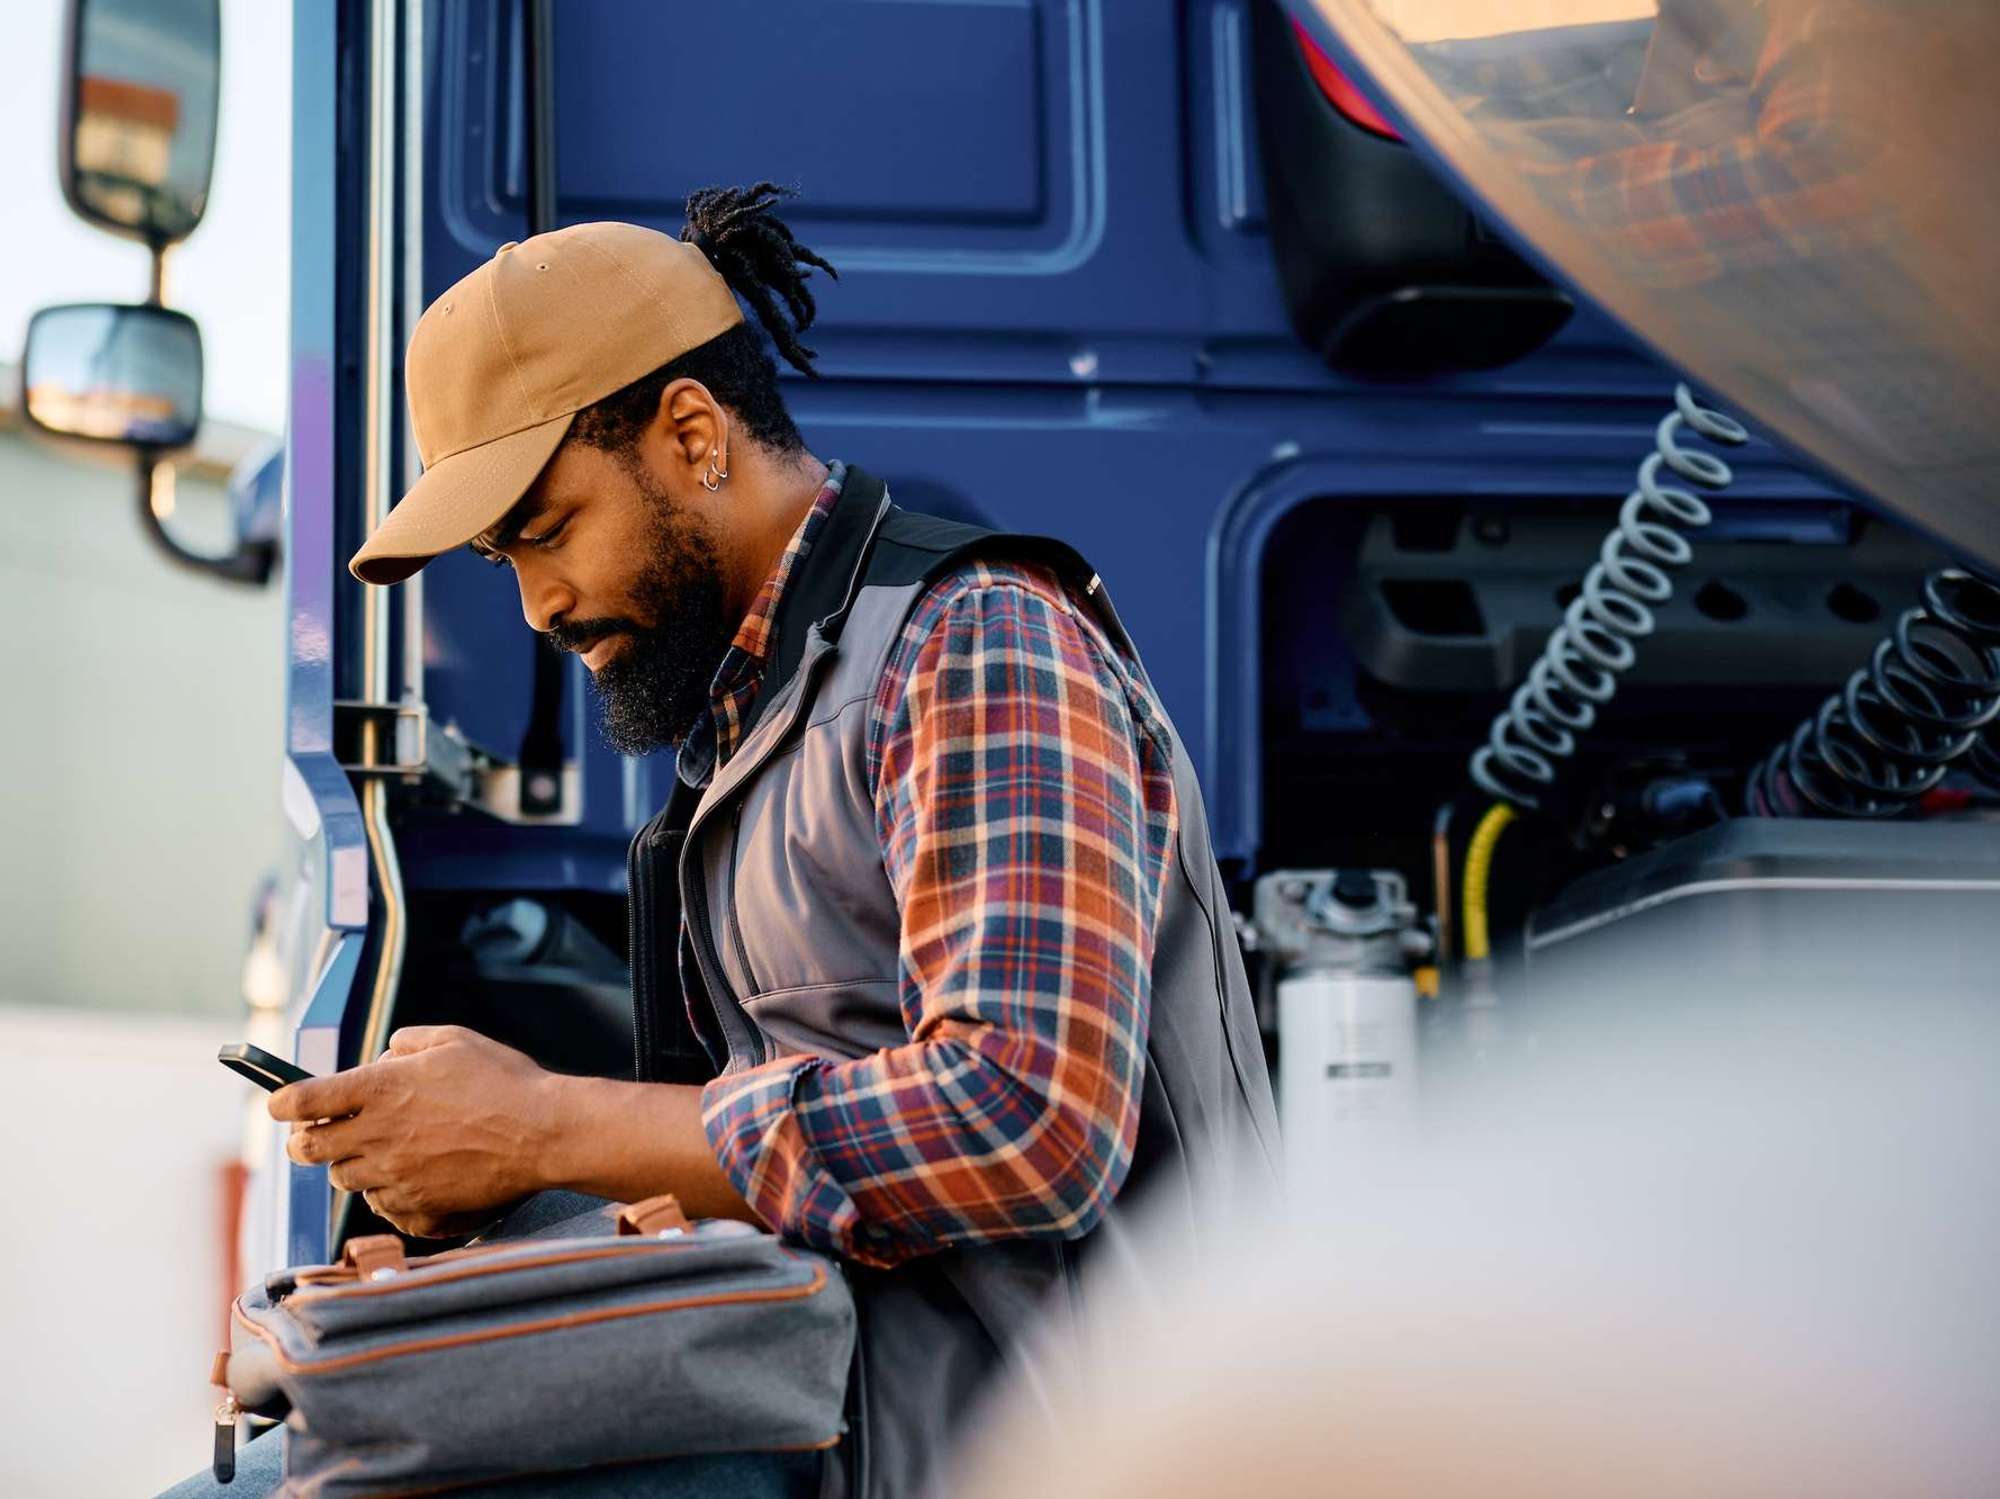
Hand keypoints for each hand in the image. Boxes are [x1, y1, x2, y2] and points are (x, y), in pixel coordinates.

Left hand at [272, 1026, 557, 1237]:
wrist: (544, 1133)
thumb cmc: (503, 1080)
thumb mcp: (453, 1040)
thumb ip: (404, 1043)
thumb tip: (381, 1059)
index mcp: (378, 1090)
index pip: (300, 1101)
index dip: (281, 1102)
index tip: (280, 1104)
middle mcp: (376, 1136)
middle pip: (308, 1150)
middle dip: (306, 1141)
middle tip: (320, 1134)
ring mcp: (393, 1176)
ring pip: (345, 1179)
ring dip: (352, 1165)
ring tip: (382, 1151)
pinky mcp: (415, 1207)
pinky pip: (381, 1207)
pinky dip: (388, 1193)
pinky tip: (412, 1177)